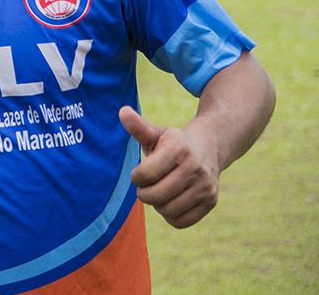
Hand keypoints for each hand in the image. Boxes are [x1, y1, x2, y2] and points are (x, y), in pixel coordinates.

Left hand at [118, 106, 220, 228]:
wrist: (209, 148)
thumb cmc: (174, 143)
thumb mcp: (157, 133)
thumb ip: (138, 127)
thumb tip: (122, 111)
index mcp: (179, 150)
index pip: (146, 174)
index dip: (136, 177)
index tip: (139, 173)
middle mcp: (195, 168)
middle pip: (155, 196)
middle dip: (144, 193)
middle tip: (146, 186)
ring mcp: (205, 187)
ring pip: (167, 210)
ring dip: (157, 205)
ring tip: (159, 192)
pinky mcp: (211, 202)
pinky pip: (181, 222)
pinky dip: (170, 216)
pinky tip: (170, 201)